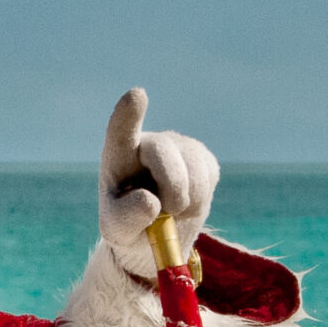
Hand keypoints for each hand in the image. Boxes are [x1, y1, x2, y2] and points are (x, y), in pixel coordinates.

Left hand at [97, 87, 218, 278]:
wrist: (157, 231)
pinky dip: (200, 199)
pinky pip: (209, 175)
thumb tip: (151, 201)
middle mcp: (147, 143)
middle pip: (163, 151)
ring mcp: (177, 146)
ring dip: (187, 200)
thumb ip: (126, 219)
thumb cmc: (130, 225)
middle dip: (172, 185)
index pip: (120, 131)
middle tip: (169, 212)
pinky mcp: (201, 156)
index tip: (137, 96)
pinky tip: (186, 204)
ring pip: (192, 165)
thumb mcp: (118, 231)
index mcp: (118, 156)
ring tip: (173, 212)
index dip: (129, 114)